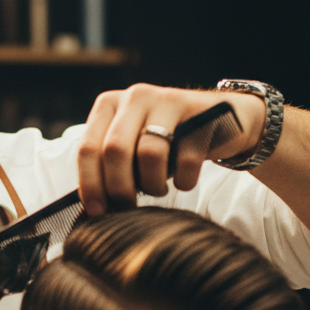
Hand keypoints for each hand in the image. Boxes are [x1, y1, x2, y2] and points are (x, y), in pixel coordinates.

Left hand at [77, 84, 266, 213]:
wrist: (222, 121)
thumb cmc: (166, 144)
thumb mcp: (131, 148)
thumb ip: (108, 168)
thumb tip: (91, 209)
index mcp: (108, 104)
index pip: (88, 148)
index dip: (90, 184)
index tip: (98, 213)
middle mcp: (135, 97)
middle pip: (115, 150)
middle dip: (120, 188)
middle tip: (129, 206)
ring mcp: (168, 101)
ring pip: (150, 154)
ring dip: (153, 184)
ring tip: (158, 189)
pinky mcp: (201, 114)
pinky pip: (186, 160)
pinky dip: (184, 181)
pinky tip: (184, 179)